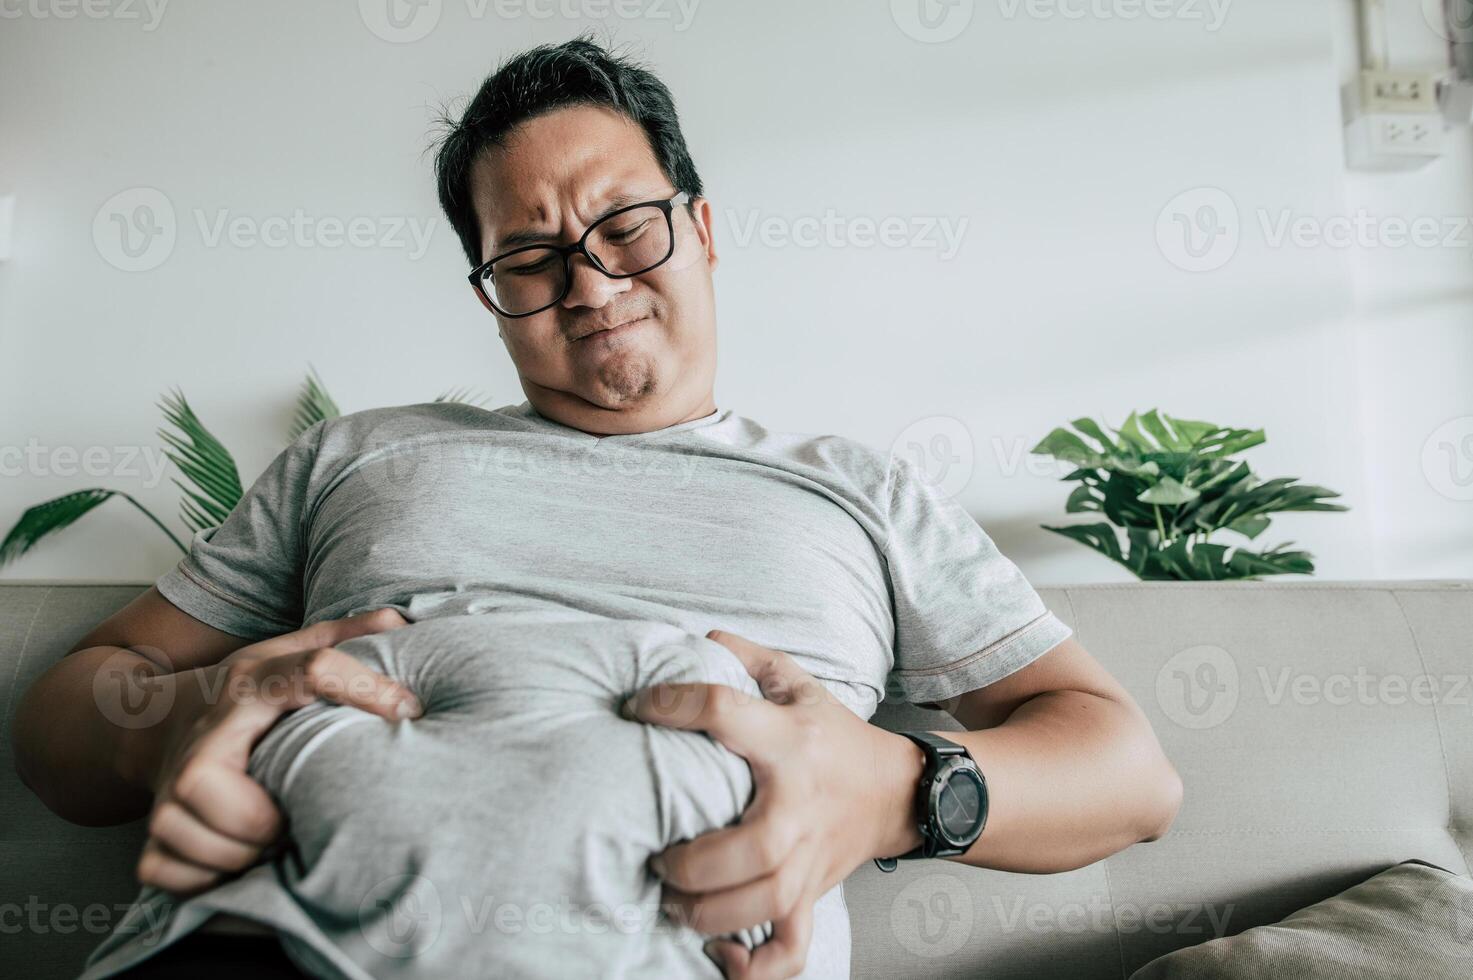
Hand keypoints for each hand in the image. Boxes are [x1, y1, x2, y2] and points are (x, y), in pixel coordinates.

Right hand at [137, 608, 419, 894]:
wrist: (154, 724)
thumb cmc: (245, 695)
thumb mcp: (287, 652)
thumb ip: (344, 637)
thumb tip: (398, 621)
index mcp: (252, 682)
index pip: (311, 671)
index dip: (365, 688)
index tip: (409, 710)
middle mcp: (205, 733)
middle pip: (209, 783)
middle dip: (264, 817)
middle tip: (298, 815)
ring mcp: (168, 786)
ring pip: (196, 838)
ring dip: (245, 854)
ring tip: (276, 838)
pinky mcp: (152, 833)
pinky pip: (170, 872)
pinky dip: (209, 877)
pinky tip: (237, 857)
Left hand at [622, 630, 924, 979]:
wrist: (898, 791)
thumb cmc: (835, 738)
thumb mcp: (800, 684)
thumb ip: (749, 658)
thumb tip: (701, 638)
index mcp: (790, 744)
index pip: (726, 713)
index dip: (674, 705)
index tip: (639, 707)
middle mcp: (798, 806)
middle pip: (751, 847)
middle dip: (694, 861)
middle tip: (659, 856)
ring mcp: (809, 858)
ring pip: (764, 902)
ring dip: (709, 912)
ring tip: (674, 900)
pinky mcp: (813, 893)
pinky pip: (791, 947)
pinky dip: (756, 967)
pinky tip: (720, 954)